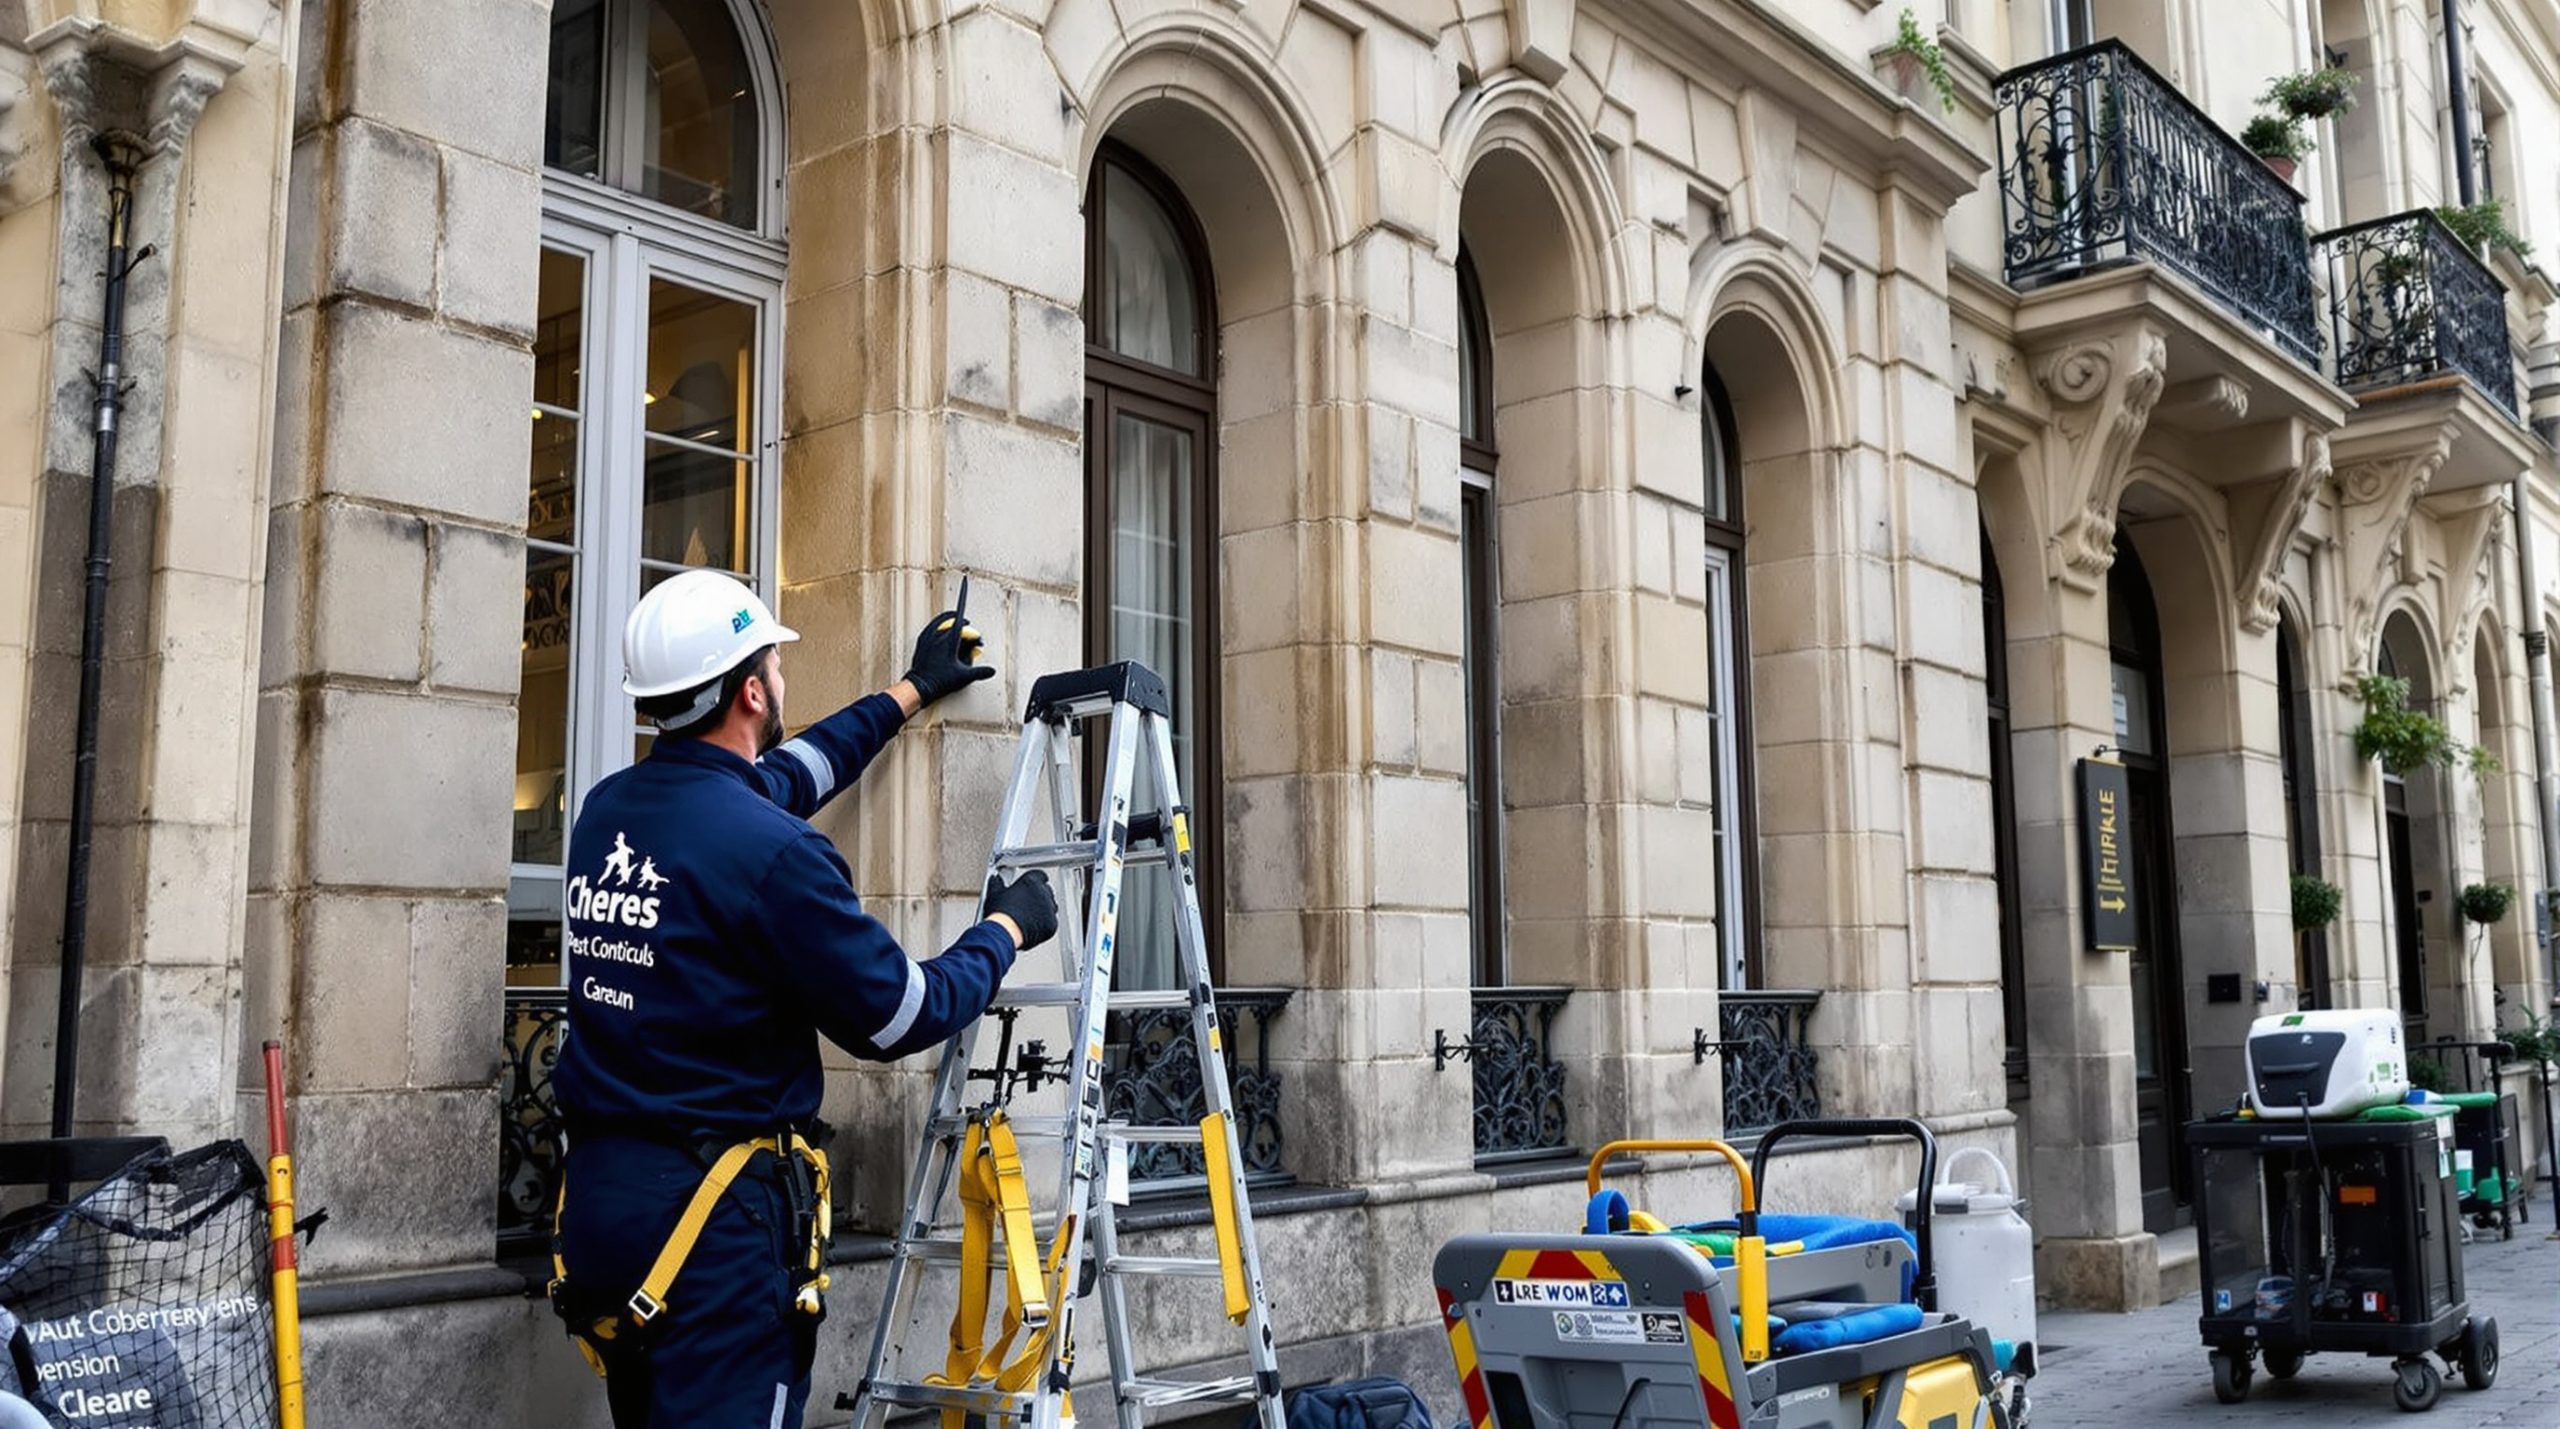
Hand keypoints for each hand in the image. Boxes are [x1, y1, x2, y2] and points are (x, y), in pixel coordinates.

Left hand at [903, 579, 994, 707]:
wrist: (919, 685)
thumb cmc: (940, 680)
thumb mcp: (963, 676)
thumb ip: (980, 672)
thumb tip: (991, 670)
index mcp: (950, 639)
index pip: (960, 616)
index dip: (963, 599)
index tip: (965, 583)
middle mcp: (938, 634)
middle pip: (954, 621)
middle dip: (964, 623)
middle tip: (970, 629)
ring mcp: (928, 637)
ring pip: (942, 622)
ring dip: (951, 622)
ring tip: (958, 629)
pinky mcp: (921, 641)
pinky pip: (932, 627)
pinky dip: (940, 627)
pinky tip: (942, 632)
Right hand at [982, 871, 1058, 950]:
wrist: (1005, 932)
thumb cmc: (1000, 913)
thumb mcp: (995, 893)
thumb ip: (997, 883)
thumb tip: (995, 880)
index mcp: (1031, 882)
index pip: (1040, 875)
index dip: (1035, 880)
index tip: (1030, 885)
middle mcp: (1043, 893)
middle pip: (1047, 890)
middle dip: (1039, 895)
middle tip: (1028, 902)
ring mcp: (1049, 909)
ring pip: (1051, 906)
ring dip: (1044, 909)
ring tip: (1030, 916)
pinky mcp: (1051, 924)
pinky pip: (1051, 921)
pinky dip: (1045, 924)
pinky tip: (1034, 926)